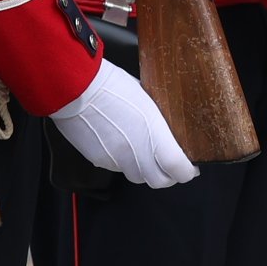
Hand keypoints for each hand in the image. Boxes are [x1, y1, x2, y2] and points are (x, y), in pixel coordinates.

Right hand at [51, 58, 196, 187]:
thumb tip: (166, 129)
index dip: (188, 171)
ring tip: (146, 155)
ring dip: (146, 171)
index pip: (178, 168)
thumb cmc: (111, 84)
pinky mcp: (100, 160)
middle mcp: (137, 153)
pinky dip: (125, 163)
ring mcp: (117, 160)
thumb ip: (158, 119)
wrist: (75, 88)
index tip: (191, 167)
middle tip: (170, 165)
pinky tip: (123, 146)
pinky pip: (119, 169)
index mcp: (154, 134)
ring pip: (138, 177)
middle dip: (168, 175)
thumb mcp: (146, 97)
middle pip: (160, 181)